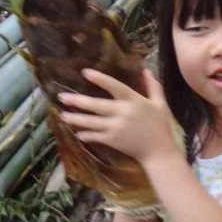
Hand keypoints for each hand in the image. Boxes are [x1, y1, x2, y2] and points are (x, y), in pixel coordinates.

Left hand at [58, 68, 179, 166]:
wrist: (159, 151)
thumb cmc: (160, 126)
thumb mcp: (160, 104)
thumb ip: (153, 86)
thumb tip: (146, 70)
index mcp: (134, 101)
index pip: (114, 86)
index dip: (100, 79)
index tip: (84, 72)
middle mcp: (123, 112)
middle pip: (96, 105)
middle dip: (77, 101)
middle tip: (61, 97)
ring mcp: (116, 127)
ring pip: (92, 121)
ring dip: (76, 118)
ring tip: (62, 115)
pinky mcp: (113, 140)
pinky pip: (95, 136)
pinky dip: (86, 135)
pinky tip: (77, 133)